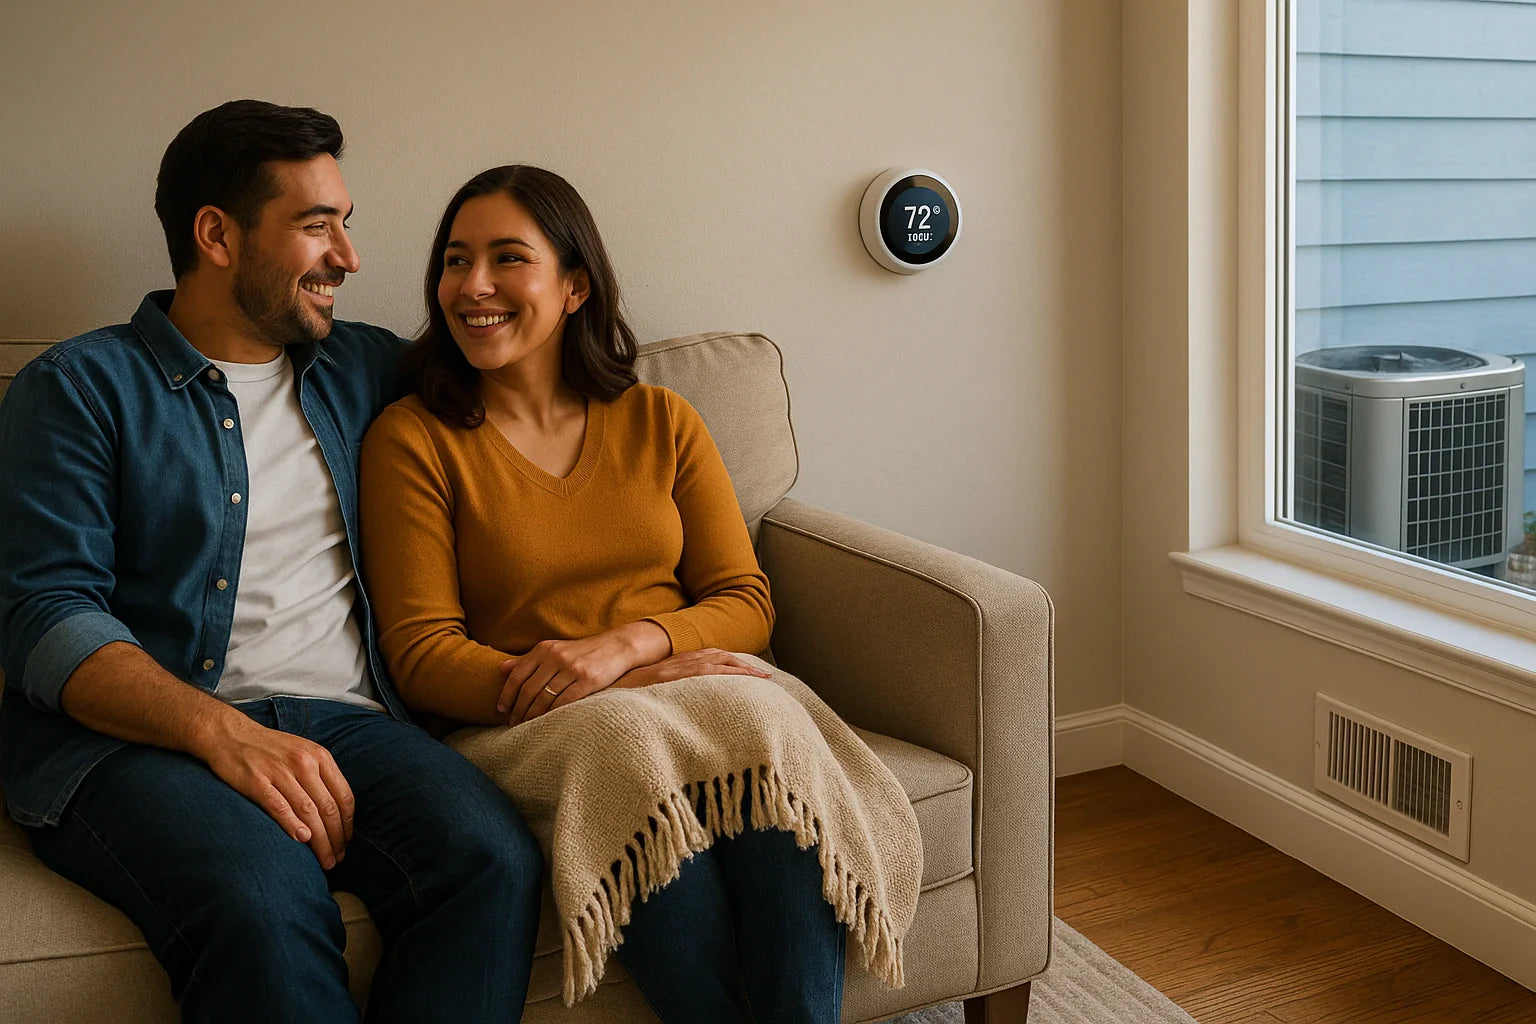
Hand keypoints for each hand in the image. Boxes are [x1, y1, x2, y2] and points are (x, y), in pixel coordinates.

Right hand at [202, 716, 354, 869]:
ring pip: (308, 811)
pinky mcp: (256, 781)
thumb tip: (338, 812)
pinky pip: (279, 807)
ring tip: (325, 859)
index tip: (347, 841)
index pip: (343, 796)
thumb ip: (321, 777)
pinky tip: (302, 840)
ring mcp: (280, 771)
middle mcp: (304, 763)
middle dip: (336, 838)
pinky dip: (292, 824)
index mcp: (320, 757)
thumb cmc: (270, 748)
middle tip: (338, 859)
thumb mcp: (303, 752)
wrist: (230, 734)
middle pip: (328, 807)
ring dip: (319, 840)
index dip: (347, 823)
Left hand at [498, 622, 671, 724]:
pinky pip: (564, 702)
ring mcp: (572, 669)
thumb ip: (528, 660)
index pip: (517, 675)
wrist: (617, 647)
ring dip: (533, 716)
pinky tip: (547, 723)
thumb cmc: (581, 652)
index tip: (501, 710)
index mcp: (545, 649)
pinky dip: (552, 715)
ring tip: (527, 727)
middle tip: (513, 724)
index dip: (507, 694)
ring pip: (544, 698)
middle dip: (518, 710)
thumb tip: (501, 669)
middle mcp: (556, 657)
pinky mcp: (588, 680)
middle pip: (529, 690)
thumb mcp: (554, 650)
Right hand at [612, 649, 772, 689]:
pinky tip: (745, 680)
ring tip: (762, 678)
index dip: (726, 662)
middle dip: (741, 664)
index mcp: (669, 668)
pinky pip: (706, 672)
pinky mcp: (672, 678)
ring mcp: (674, 670)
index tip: (745, 670)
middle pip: (715, 657)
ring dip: (741, 669)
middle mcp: (674, 664)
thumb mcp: (640, 696)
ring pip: (716, 662)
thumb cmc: (615, 700)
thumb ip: (657, 698)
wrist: (597, 693)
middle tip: (763, 675)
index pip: (704, 659)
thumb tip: (669, 710)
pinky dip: (728, 673)